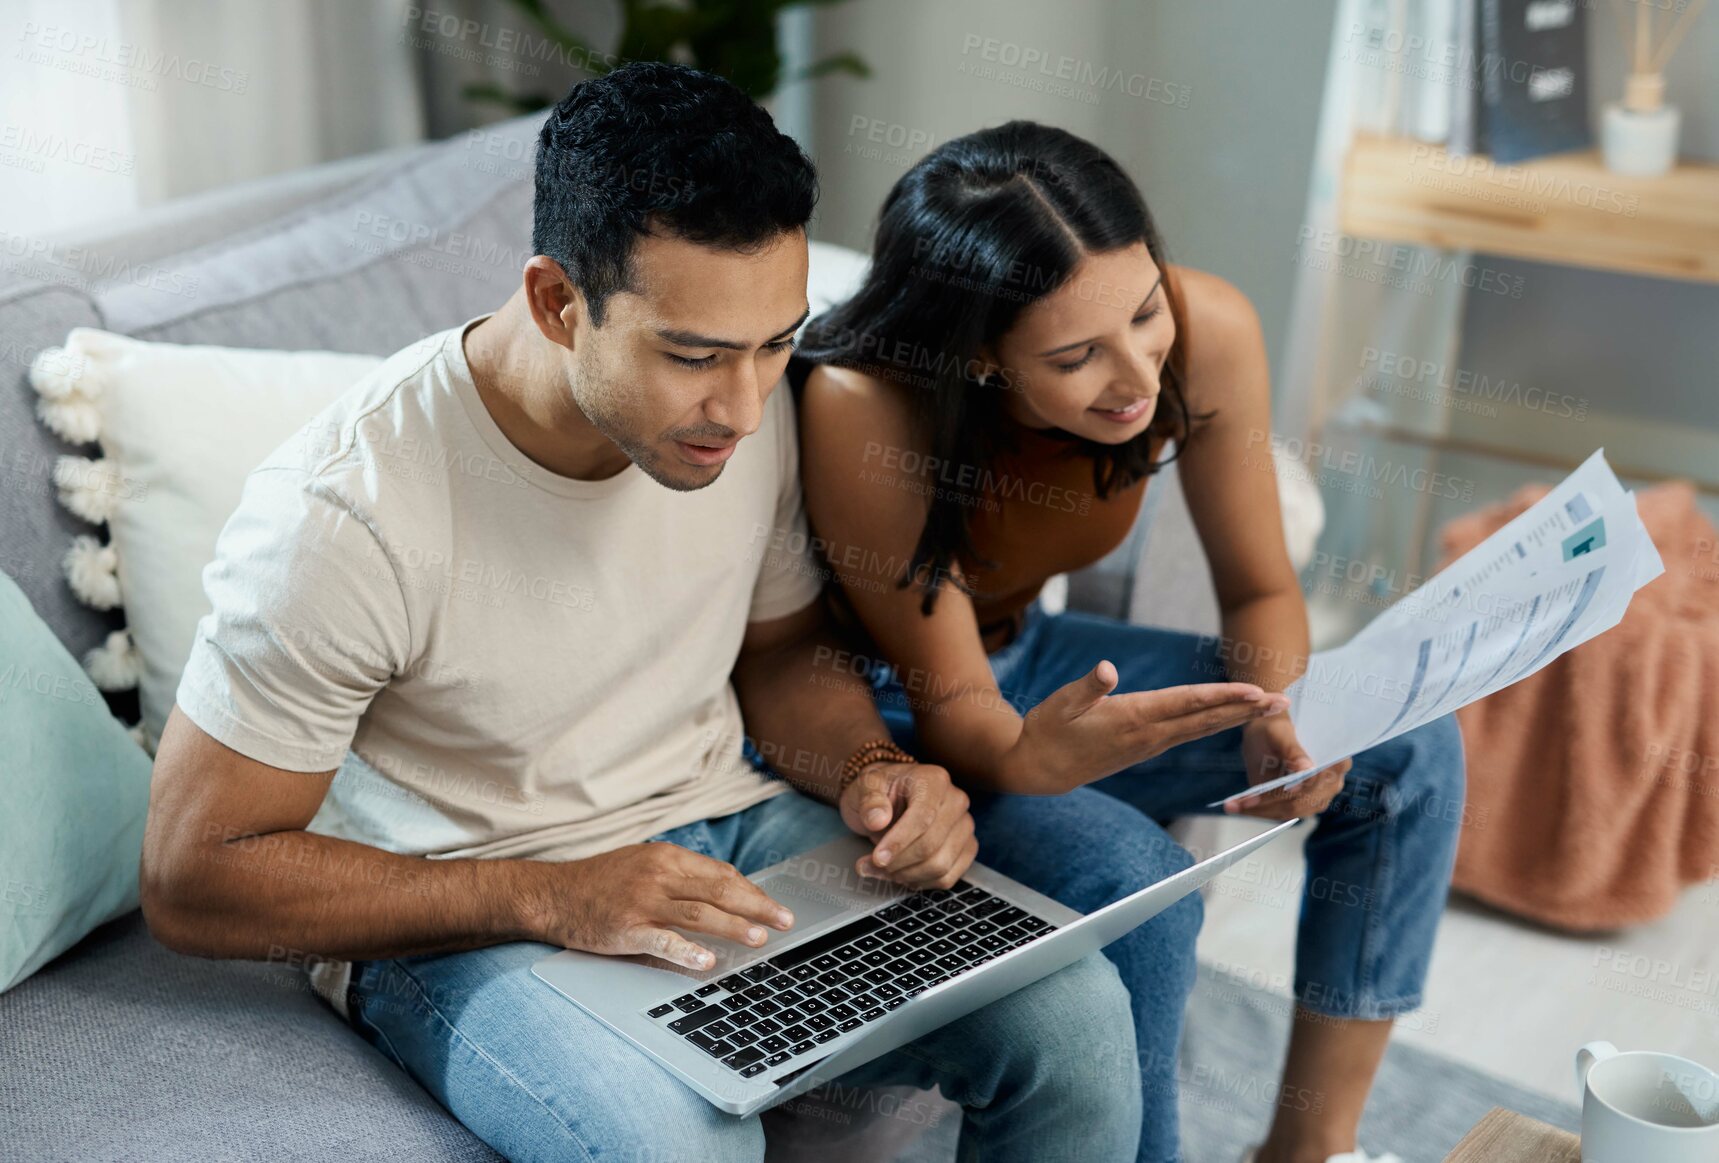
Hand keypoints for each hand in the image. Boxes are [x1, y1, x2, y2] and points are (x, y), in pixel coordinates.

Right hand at [521, 843, 795, 971]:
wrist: (552, 894)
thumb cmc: (601, 882)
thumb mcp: (643, 864)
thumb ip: (680, 876)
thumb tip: (724, 891)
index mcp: (666, 857)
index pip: (720, 874)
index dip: (751, 891)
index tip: (772, 906)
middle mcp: (658, 875)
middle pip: (718, 890)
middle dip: (757, 906)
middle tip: (785, 920)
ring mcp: (642, 902)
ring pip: (699, 913)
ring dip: (733, 926)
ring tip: (759, 938)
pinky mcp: (626, 929)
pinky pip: (663, 940)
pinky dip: (687, 950)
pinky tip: (707, 960)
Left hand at [839, 760, 976, 889]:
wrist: (891, 798)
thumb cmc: (880, 792)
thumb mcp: (865, 787)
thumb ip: (870, 800)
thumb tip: (877, 819)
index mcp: (933, 780)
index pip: (922, 817)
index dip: (899, 842)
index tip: (877, 859)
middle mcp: (956, 801)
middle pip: (931, 844)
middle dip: (898, 862)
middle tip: (870, 865)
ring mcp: (965, 825)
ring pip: (940, 865)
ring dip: (907, 875)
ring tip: (883, 870)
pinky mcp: (967, 848)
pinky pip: (947, 877)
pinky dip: (921, 882)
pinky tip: (901, 875)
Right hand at [1003, 661, 1289, 793]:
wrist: (1041, 771)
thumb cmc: (1048, 732)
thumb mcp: (1060, 703)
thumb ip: (1087, 686)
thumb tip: (1107, 668)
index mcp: (1134, 718)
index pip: (1187, 704)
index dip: (1223, 696)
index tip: (1254, 690)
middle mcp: (1150, 734)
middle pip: (1207, 720)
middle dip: (1246, 710)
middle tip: (1283, 703)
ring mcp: (1150, 744)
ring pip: (1202, 728)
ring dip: (1237, 717)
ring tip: (1268, 708)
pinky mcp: (1146, 747)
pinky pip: (1189, 734)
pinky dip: (1215, 724)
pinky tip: (1230, 718)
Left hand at [1228, 715, 1350, 818]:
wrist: (1269, 732)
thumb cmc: (1276, 727)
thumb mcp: (1280, 732)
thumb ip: (1293, 750)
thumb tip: (1307, 769)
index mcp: (1337, 760)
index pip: (1317, 780)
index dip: (1294, 788)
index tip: (1270, 792)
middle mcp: (1332, 783)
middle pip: (1302, 801)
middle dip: (1268, 803)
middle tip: (1238, 803)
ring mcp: (1318, 797)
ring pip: (1289, 810)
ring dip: (1260, 809)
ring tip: (1233, 805)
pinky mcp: (1300, 804)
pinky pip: (1280, 811)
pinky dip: (1259, 810)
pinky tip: (1237, 805)